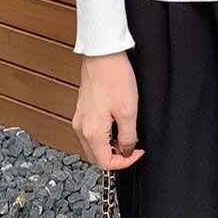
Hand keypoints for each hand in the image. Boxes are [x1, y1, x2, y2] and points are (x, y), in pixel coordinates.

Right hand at [73, 51, 145, 169]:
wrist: (102, 54)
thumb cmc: (115, 78)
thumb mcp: (128, 110)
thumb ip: (128, 136)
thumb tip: (126, 150)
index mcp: (91, 132)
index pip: (105, 163)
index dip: (124, 162)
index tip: (137, 151)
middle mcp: (81, 128)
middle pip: (97, 156)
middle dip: (115, 156)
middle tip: (132, 144)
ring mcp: (79, 118)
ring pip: (93, 145)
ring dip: (109, 145)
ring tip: (126, 132)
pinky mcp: (82, 109)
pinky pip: (91, 131)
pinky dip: (104, 134)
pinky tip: (116, 122)